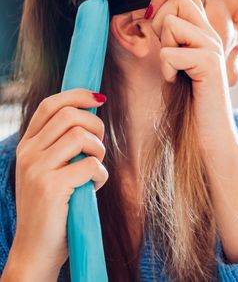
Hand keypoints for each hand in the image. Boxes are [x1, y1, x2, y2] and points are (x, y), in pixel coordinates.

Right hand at [13, 89, 108, 273]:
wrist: (35, 251)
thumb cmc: (52, 208)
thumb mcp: (49, 171)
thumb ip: (61, 146)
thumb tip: (91, 115)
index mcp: (27, 146)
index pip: (50, 105)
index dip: (76, 95)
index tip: (98, 98)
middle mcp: (28, 154)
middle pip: (69, 115)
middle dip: (95, 124)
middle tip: (99, 145)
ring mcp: (37, 170)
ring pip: (80, 136)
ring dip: (98, 150)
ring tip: (96, 168)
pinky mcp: (51, 187)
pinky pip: (89, 164)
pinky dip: (101, 174)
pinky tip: (95, 186)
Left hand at [145, 0, 236, 149]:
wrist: (208, 134)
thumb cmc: (187, 100)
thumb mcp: (174, 61)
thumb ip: (169, 35)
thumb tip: (151, 11)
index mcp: (203, 31)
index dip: (162, 0)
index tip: (156, 28)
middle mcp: (210, 34)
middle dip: (160, 22)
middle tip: (167, 50)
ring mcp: (212, 48)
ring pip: (171, 23)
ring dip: (164, 49)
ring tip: (175, 70)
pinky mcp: (210, 64)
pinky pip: (170, 53)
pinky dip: (166, 70)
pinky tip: (177, 82)